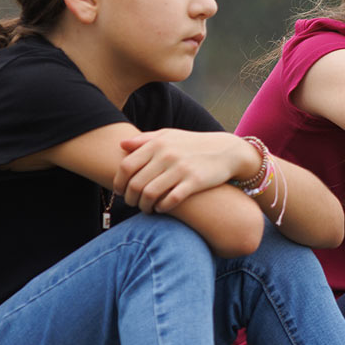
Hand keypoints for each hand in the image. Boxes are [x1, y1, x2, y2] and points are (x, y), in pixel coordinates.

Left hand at [113, 129, 258, 213]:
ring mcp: (181, 168)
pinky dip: (162, 207)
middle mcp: (167, 155)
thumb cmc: (192, 144)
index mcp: (158, 143)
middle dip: (130, 198)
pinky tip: (161, 208)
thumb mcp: (169, 135)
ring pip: (150, 194)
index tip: (119, 191)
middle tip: (132, 203)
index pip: (126, 166)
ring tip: (146, 208)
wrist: (226, 151)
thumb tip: (121, 144)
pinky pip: (170, 200)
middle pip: (135, 183)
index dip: (118, 182)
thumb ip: (145, 140)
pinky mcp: (195, 182)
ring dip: (144, 206)